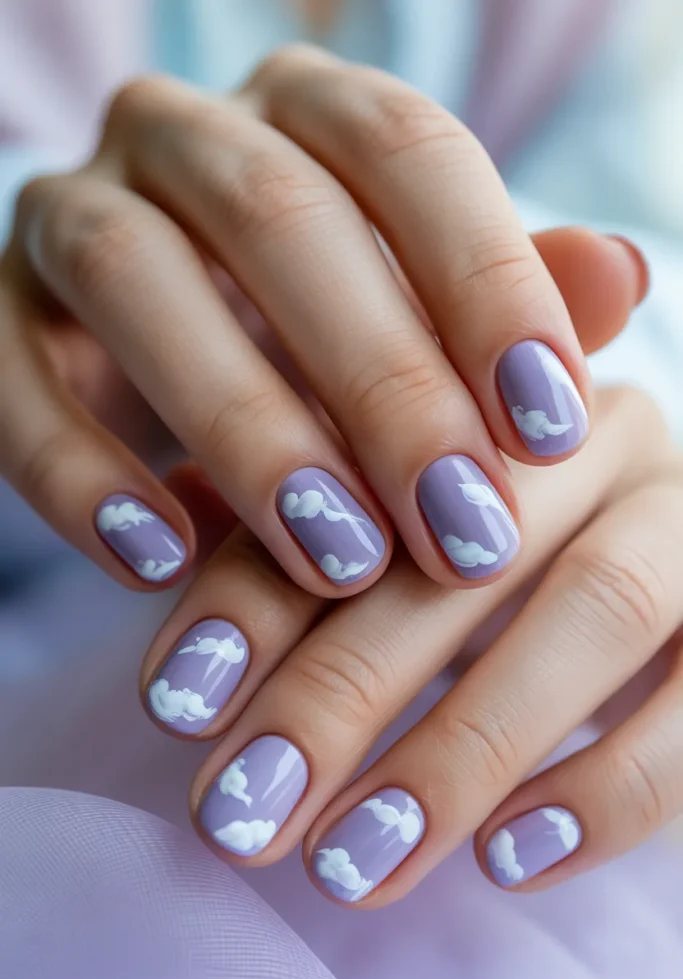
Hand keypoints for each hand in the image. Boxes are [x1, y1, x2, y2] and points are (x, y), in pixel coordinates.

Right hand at [0, 45, 644, 592]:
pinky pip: (14, 380)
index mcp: (306, 113)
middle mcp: (184, 135)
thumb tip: (623, 276)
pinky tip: (161, 561)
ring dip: (244, 429)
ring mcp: (70, 210)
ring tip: (335, 559)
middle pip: (280, 221)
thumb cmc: (316, 332)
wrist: (156, 347)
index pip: (408, 152)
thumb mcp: (418, 311)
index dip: (487, 283)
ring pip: (138, 279)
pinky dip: (81, 474)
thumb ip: (509, 296)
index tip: (550, 428)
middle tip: (459, 529)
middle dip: (381, 384)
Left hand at [138, 383, 682, 905]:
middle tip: (244, 812)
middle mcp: (592, 434)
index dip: (258, 592)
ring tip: (354, 862)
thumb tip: (192, 662)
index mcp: (485, 397)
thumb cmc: (488, 560)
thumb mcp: (391, 548)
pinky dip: (607, 789)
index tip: (176, 707)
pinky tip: (509, 859)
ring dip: (464, 748)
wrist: (646, 569)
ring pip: (595, 611)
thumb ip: (303, 563)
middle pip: (465, 547)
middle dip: (341, 691)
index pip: (353, 477)